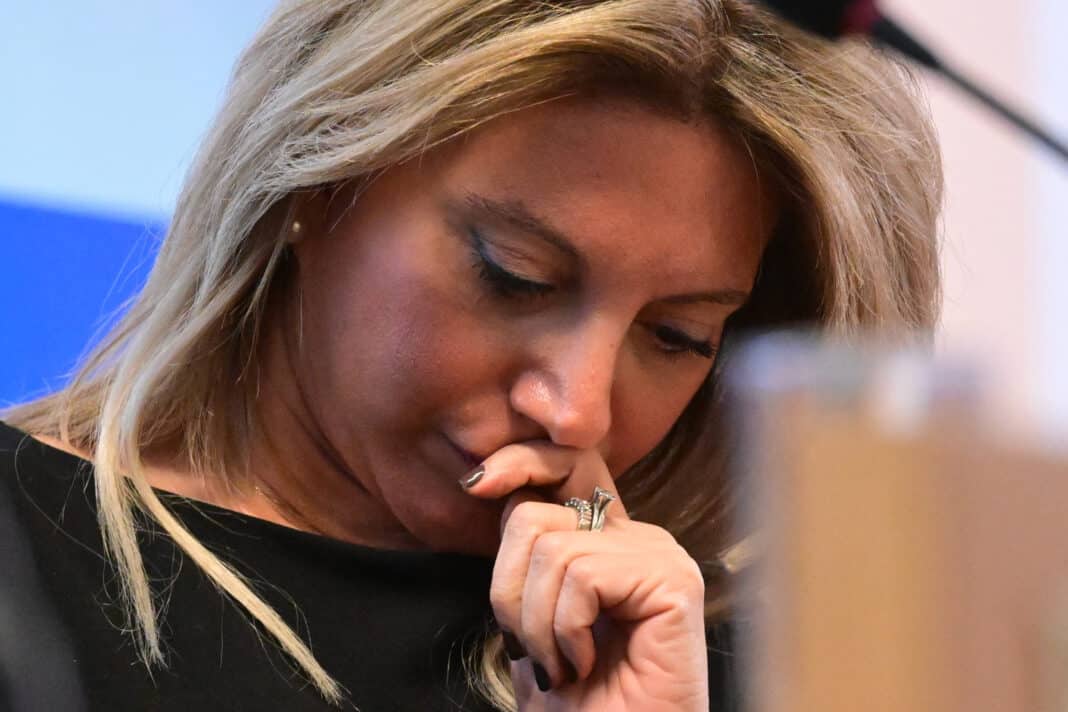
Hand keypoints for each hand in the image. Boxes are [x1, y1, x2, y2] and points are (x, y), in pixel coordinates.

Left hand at [461, 442, 708, 710]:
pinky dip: (564, 630)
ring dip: (536, 625)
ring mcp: (661, 556)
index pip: (562, 468)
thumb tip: (488, 484)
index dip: (519, 464)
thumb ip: (524, 555)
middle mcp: (640, 538)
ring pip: (553, 547)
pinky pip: (582, 575)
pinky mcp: (673, 581)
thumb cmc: (576, 706)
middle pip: (537, 512)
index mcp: (610, 541)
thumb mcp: (531, 620)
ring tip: (561, 668)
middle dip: (509, 590)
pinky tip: (583, 665)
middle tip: (530, 650)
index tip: (476, 485)